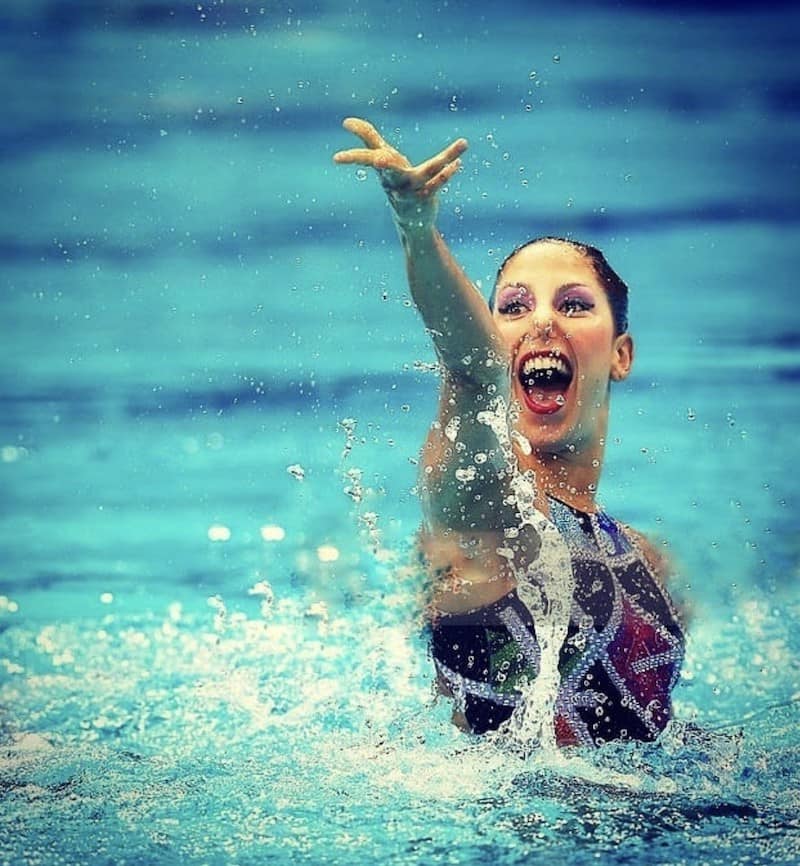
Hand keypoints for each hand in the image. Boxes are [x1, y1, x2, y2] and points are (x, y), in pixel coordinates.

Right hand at [333, 117, 467, 229]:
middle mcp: (394, 180)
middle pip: (387, 169)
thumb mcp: (382, 158)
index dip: (351, 157)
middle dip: (383, 164)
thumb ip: (368, 137)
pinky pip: (437, 183)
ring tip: (461, 145)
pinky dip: (446, 174)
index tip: (336, 157)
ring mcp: (411, 190)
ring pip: (427, 171)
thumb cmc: (395, 182)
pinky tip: (457, 164)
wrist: (411, 220)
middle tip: (380, 160)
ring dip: (442, 160)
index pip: (364, 158)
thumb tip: (346, 121)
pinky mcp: (427, 197)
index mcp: (383, 169)